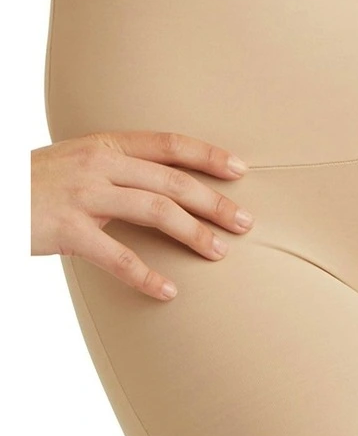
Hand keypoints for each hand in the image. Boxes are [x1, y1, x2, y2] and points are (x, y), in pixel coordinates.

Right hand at [31, 131, 254, 300]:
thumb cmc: (33, 184)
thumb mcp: (77, 163)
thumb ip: (116, 170)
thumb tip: (161, 187)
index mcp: (104, 144)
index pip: (168, 143)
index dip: (208, 155)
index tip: (241, 170)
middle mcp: (98, 163)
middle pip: (173, 180)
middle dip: (215, 202)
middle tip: (246, 222)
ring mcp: (82, 194)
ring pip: (156, 211)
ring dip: (194, 234)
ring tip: (220, 252)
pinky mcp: (65, 228)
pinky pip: (116, 256)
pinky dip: (145, 276)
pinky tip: (168, 291)